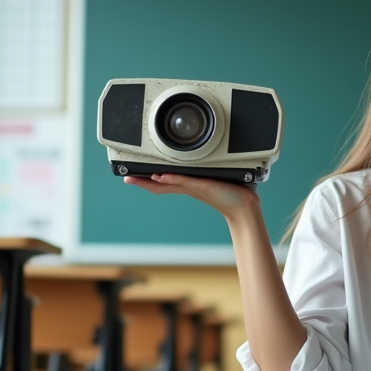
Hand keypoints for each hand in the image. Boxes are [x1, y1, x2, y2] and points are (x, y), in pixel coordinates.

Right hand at [124, 173, 258, 220]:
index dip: (146, 180)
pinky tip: (160, 177)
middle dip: (141, 181)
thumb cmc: (230, 191)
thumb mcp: (211, 179)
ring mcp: (195, 187)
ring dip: (151, 180)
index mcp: (188, 184)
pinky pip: (185, 181)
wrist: (244, 205)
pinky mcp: (204, 186)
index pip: (162, 182)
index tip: (132, 175)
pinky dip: (172, 178)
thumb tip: (193, 165)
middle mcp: (189, 187)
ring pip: (168, 183)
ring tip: (135, 178)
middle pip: (159, 185)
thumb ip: (201, 173)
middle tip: (126, 178)